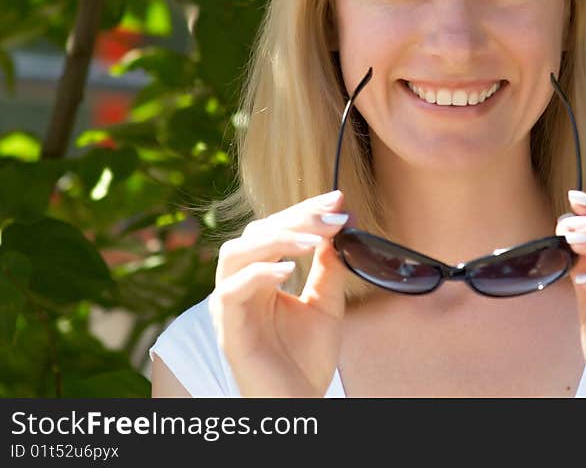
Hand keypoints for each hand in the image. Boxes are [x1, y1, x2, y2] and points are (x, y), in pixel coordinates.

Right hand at [209, 190, 350, 396]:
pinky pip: (231, 291)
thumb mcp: (326, 303)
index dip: (305, 210)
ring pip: (236, 253)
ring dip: (276, 239)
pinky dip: (258, 274)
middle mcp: (241, 284)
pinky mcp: (228, 329)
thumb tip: (338, 226)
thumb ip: (328, 267)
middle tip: (332, 212)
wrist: (299, 404)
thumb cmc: (306, 358)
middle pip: (257, 233)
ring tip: (312, 240)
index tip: (338, 199)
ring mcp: (231, 305)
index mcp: (261, 275)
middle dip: (296, 217)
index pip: (276, 229)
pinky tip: (288, 271)